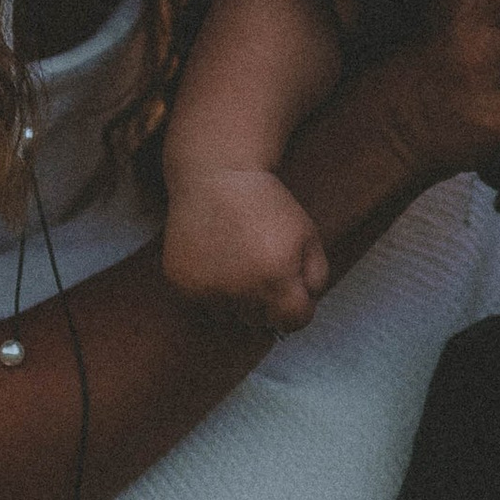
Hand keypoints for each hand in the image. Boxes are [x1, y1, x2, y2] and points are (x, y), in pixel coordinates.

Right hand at [163, 166, 331, 333]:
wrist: (216, 177)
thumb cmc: (268, 205)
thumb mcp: (308, 235)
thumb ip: (317, 277)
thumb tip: (305, 307)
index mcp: (278, 279)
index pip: (293, 323)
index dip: (296, 309)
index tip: (290, 293)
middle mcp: (242, 290)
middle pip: (260, 321)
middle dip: (265, 303)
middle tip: (260, 268)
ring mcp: (208, 289)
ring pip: (228, 317)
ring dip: (235, 300)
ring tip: (237, 265)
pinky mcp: (183, 283)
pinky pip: (201, 304)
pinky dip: (210, 290)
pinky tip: (215, 262)